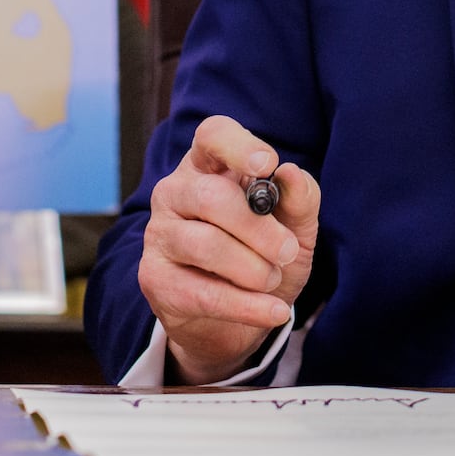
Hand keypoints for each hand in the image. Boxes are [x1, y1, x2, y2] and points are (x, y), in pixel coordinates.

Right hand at [139, 115, 318, 384]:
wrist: (238, 321)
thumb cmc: (265, 257)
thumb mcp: (295, 228)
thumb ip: (300, 199)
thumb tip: (291, 174)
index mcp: (210, 166)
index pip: (213, 135)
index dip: (238, 145)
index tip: (266, 164)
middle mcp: (175, 192)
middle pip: (211, 196)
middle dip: (259, 229)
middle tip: (287, 251)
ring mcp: (159, 234)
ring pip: (206, 245)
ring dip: (253, 269)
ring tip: (272, 280)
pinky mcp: (154, 279)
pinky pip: (202, 292)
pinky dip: (246, 306)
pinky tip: (273, 310)